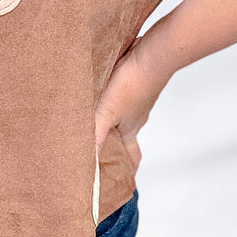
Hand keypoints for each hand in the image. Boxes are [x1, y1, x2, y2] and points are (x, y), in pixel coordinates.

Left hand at [94, 38, 169, 171]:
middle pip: (127, 137)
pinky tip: (101, 92)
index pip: (133, 158)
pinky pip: (124, 95)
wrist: (152, 54)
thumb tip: (84, 165)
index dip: (128, 171)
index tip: (122, 182)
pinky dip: (113, 100)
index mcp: (131, 129)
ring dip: (112, 121)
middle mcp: (137, 116)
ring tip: (93, 121)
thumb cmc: (132, 84)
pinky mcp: (136, 80)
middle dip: (116, 147)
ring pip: (125, 116)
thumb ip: (95, 137)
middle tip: (101, 151)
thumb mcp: (107, 113)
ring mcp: (139, 99)